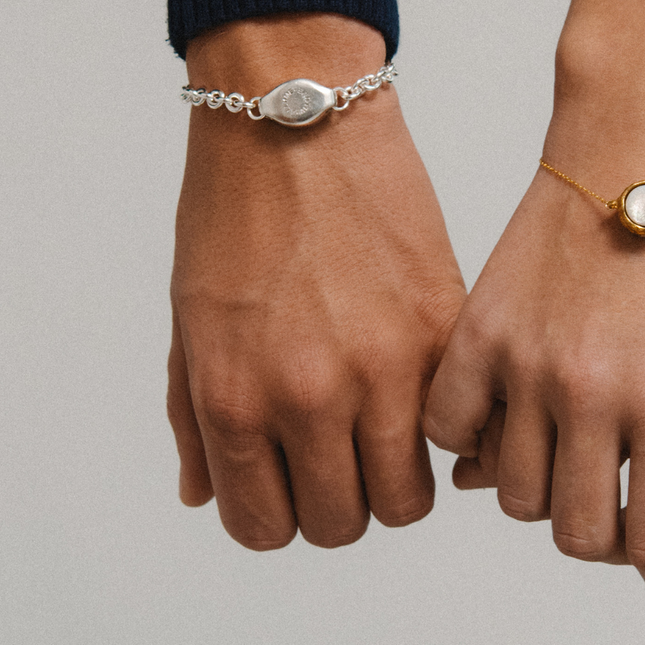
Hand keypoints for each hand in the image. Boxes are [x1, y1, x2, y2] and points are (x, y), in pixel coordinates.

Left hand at [168, 15, 465, 550]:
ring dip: (395, 476)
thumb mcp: (188, 322)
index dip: (277, 514)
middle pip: (345, 524)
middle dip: (337, 501)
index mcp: (235, 399)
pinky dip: (440, 427)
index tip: (289, 483)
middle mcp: (311, 398)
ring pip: (409, 497)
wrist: (298, 117)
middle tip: (338, 455)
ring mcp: (386, 366)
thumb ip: (195, 420)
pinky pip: (456, 427)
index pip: (266, 527)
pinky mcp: (443, 329)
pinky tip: (417, 387)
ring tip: (385, 429)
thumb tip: (206, 497)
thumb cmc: (233, 213)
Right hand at [424, 132, 644, 599]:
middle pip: (577, 535)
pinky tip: (509, 420)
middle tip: (621, 497)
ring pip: (514, 496)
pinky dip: (474, 444)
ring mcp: (526, 364)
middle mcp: (594, 393)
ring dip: (546, 490)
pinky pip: (449, 432)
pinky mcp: (478, 333)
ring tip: (570, 446)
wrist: (635, 156)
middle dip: (608, 533)